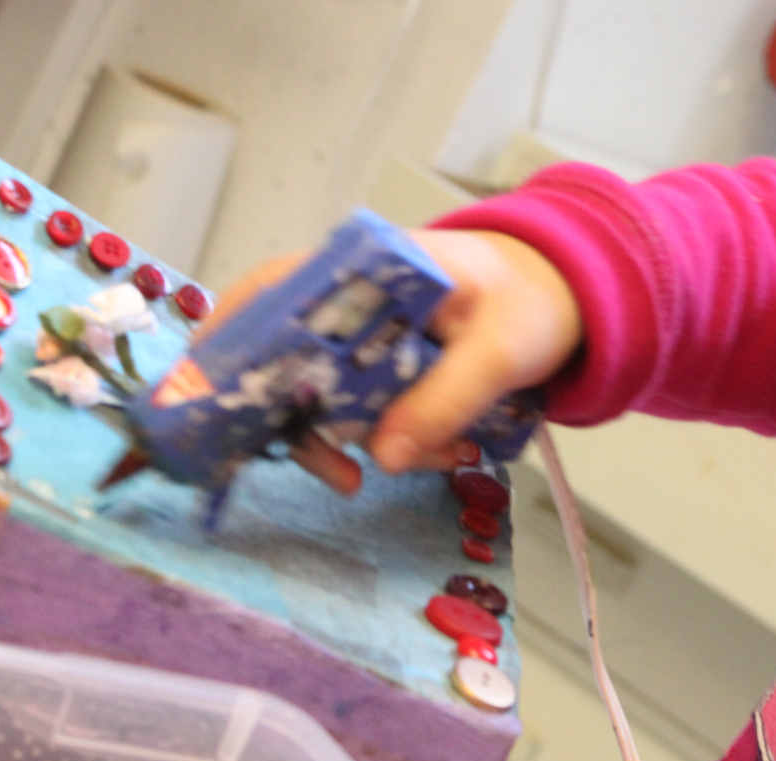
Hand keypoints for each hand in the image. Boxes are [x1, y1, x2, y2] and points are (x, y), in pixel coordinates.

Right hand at [198, 229, 582, 494]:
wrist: (563, 297)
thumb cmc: (528, 301)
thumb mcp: (499, 350)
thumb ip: (445, 399)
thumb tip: (384, 458)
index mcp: (361, 267)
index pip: (269, 293)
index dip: (227, 343)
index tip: (211, 400)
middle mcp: (347, 301)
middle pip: (286, 364)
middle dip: (312, 429)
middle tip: (346, 479)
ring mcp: (363, 339)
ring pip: (330, 401)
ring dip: (372, 442)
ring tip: (444, 457)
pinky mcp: (384, 371)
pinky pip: (369, 415)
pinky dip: (399, 441)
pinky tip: (448, 451)